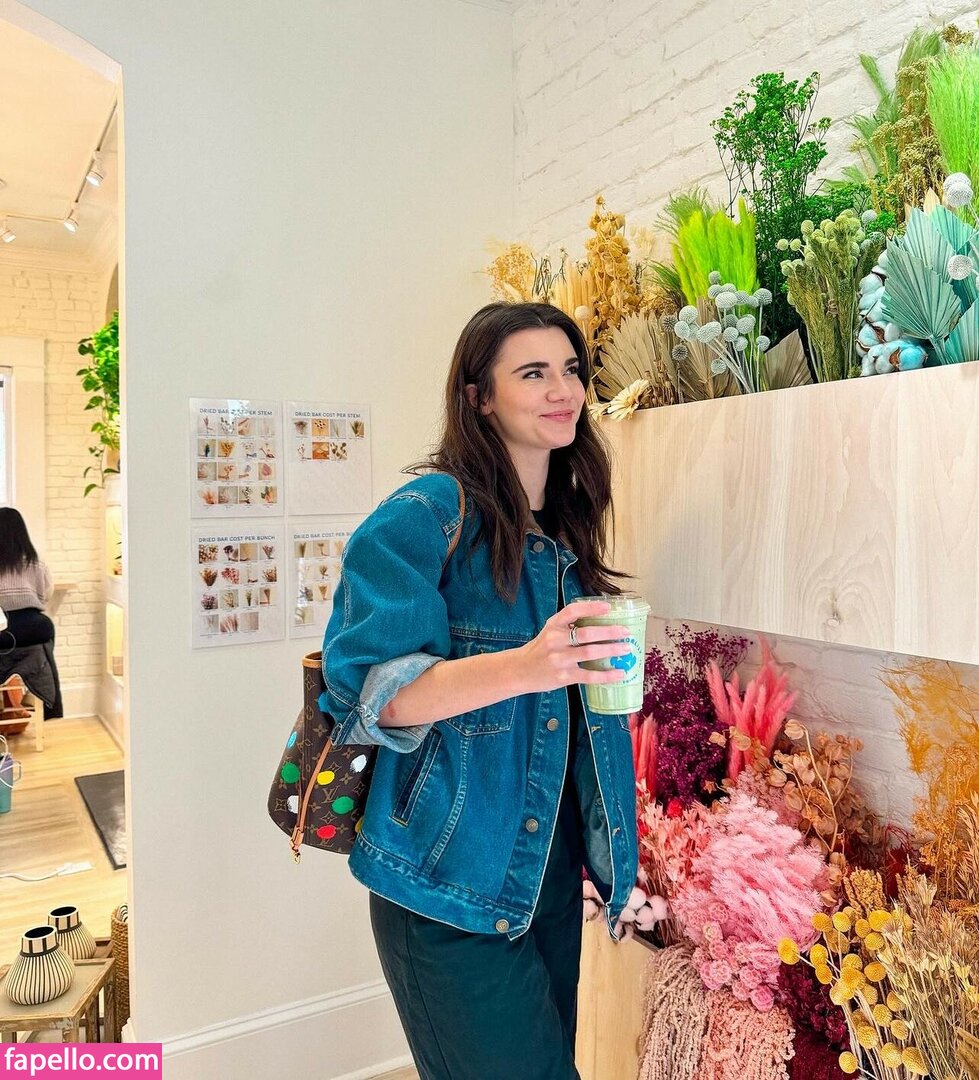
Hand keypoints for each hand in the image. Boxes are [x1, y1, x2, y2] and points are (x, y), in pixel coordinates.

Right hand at [516, 600, 633, 694]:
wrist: (519, 671)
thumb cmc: (540, 650)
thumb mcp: (550, 631)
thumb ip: (569, 626)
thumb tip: (602, 623)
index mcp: (553, 625)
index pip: (573, 611)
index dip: (591, 608)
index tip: (609, 607)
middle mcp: (555, 640)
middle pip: (586, 634)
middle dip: (609, 632)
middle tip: (626, 632)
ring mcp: (559, 659)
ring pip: (590, 653)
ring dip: (611, 650)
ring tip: (626, 649)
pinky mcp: (563, 677)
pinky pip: (589, 676)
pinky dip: (606, 675)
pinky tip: (619, 674)